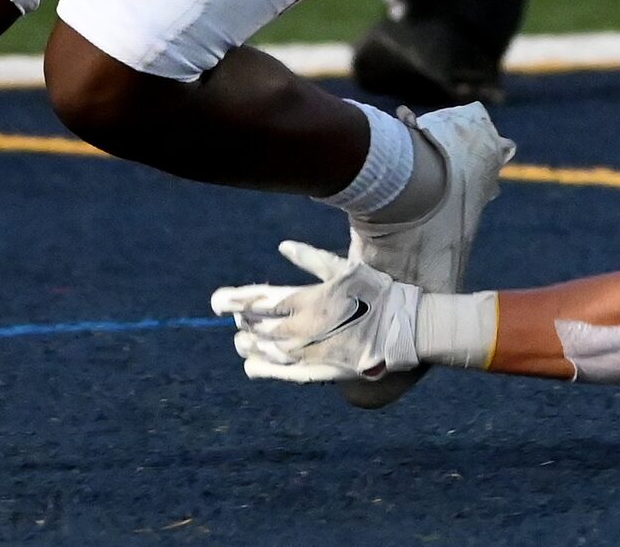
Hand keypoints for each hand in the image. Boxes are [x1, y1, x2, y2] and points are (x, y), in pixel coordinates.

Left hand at [212, 242, 420, 384]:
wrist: (402, 329)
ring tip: (240, 338)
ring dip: (250, 343)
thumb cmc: (375, 292)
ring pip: (266, 352)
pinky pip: (282, 373)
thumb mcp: (343, 267)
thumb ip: (310, 258)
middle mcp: (302, 331)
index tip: (217, 301)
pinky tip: (251, 364)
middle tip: (233, 316)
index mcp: (306, 301)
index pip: (259, 302)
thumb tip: (283, 245)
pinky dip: (263, 367)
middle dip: (242, 320)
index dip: (235, 301)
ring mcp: (309, 355)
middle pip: (259, 327)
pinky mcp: (318, 374)